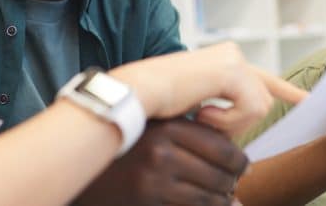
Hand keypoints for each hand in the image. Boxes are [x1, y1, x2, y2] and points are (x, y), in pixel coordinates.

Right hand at [73, 118, 247, 205]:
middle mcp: (161, 153)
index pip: (222, 148)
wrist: (84, 174)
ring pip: (209, 199)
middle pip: (220, 176)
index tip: (241, 168)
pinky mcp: (147, 203)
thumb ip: (191, 134)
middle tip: (232, 188)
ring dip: (221, 202)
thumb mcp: (155, 130)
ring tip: (221, 200)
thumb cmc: (126, 150)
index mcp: (166, 128)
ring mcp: (154, 183)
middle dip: (231, 185)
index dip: (239, 161)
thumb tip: (239, 161)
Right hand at [111, 42, 307, 137]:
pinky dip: (228, 120)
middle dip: (240, 122)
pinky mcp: (232, 70)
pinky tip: (203, 112)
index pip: (262, 77)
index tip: (307, 100)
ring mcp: (233, 59)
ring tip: (202, 116)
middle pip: (262, 99)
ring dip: (232, 123)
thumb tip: (242, 131)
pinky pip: (251, 108)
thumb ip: (223, 110)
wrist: (139, 93)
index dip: (286, 90)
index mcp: (223, 61)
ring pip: (260, 106)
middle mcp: (231, 54)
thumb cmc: (158, 104)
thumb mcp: (197, 107)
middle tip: (206, 121)